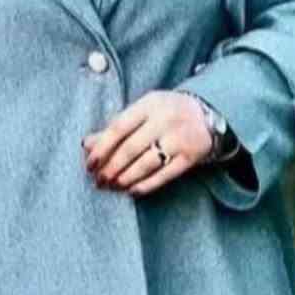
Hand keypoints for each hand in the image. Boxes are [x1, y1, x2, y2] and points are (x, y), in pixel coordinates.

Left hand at [81, 89, 212, 195]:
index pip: (118, 127)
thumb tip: (86, 145)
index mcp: (149, 104)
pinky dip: (146, 185)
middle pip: (131, 148)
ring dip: (125, 178)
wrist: (207, 115)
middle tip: (99, 181)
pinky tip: (132, 190)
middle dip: (111, 168)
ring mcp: (179, 138)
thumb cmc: (165, 113)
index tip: (90, 165)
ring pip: (146, 164)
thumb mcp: (142, 112)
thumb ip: (115, 127)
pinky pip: (164, 175)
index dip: (101, 148)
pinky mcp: (190, 156)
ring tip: (113, 186)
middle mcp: (164, 119)